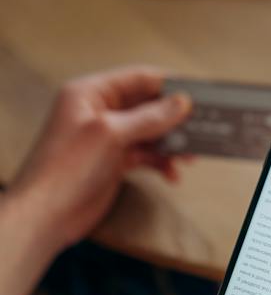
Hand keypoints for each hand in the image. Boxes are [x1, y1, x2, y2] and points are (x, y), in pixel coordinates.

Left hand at [8, 66, 191, 254]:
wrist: (46, 215)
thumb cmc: (66, 168)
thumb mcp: (111, 134)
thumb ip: (149, 117)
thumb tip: (181, 102)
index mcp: (90, 93)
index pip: (138, 78)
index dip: (168, 85)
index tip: (197, 93)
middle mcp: (98, 112)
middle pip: (146, 106)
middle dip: (173, 118)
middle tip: (200, 126)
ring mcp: (107, 138)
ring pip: (149, 132)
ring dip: (170, 143)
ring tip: (190, 156)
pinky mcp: (113, 163)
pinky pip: (144, 155)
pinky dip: (160, 162)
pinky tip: (171, 174)